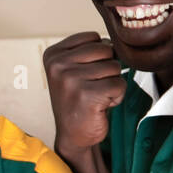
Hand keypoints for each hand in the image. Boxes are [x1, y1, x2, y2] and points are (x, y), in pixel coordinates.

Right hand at [44, 31, 125, 158]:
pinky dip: (116, 97)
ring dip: (111, 84)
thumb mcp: (74, 69)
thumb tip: (117, 43)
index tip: (85, 74)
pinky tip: (101, 106)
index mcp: (53, 55)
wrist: (73, 135)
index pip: (93, 37)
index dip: (98, 56)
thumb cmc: (78, 100)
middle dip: (107, 69)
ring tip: (96, 97)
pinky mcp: (87, 95)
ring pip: (114, 67)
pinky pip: (119, 84)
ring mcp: (71, 80)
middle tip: (92, 87)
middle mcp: (58, 65)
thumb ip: (89, 50)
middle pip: (106, 50)